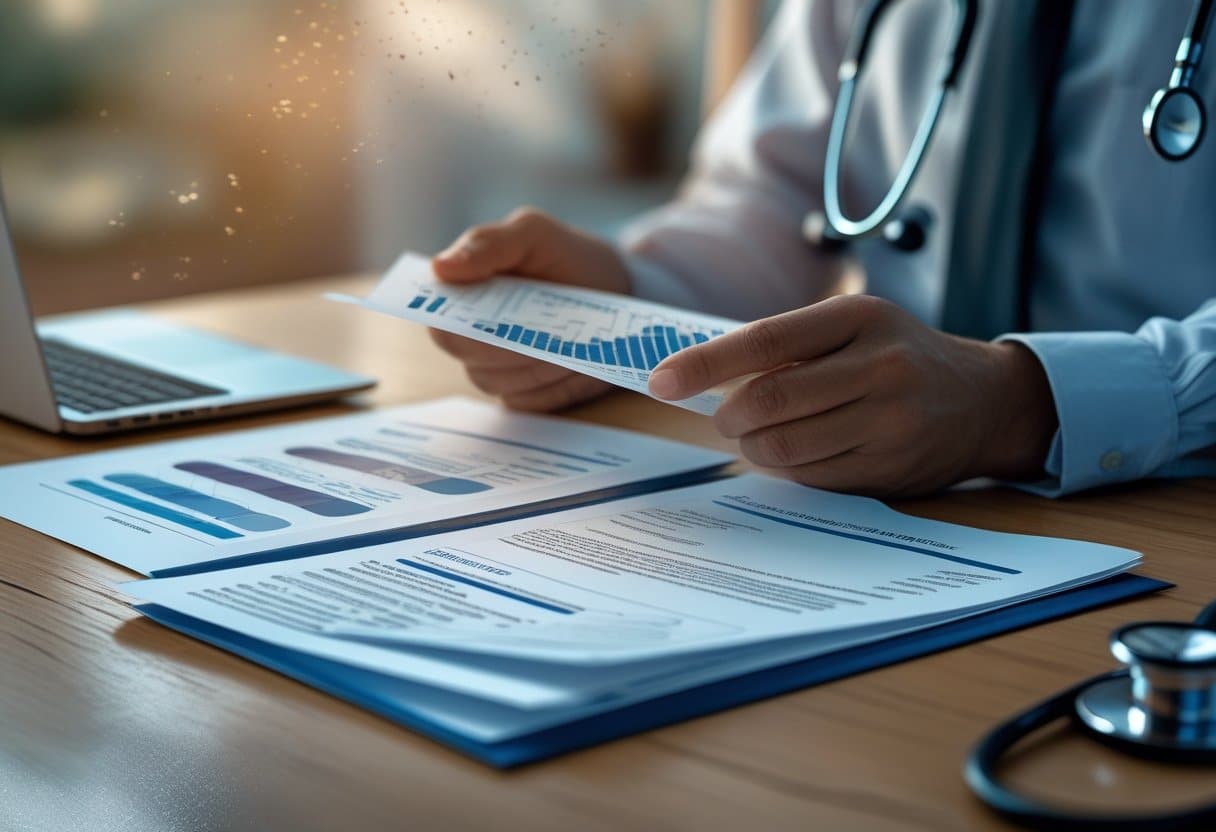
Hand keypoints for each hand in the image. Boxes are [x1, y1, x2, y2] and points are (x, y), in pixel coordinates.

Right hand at [429, 208, 630, 410]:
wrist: (614, 288)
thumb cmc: (565, 256)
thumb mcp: (534, 233)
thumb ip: (488, 244)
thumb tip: (439, 268)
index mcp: (460, 297)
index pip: (440, 326)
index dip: (459, 327)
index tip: (494, 319)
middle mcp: (470, 339)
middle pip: (470, 359)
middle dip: (510, 346)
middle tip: (546, 331)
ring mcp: (497, 371)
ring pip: (502, 383)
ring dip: (540, 364)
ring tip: (571, 340)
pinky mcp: (527, 394)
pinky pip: (532, 401)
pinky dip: (558, 383)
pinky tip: (579, 361)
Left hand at [648, 295, 1057, 496]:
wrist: (985, 400)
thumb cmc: (898, 356)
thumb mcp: (854, 327)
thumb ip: (788, 346)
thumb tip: (704, 377)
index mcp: (858, 317)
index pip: (764, 339)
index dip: (705, 363)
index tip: (660, 381)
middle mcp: (879, 366)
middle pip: (769, 401)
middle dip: (728, 416)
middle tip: (722, 417)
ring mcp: (889, 421)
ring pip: (784, 446)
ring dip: (752, 446)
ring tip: (758, 434)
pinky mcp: (891, 467)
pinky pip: (811, 476)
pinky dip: (786, 467)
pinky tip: (797, 451)